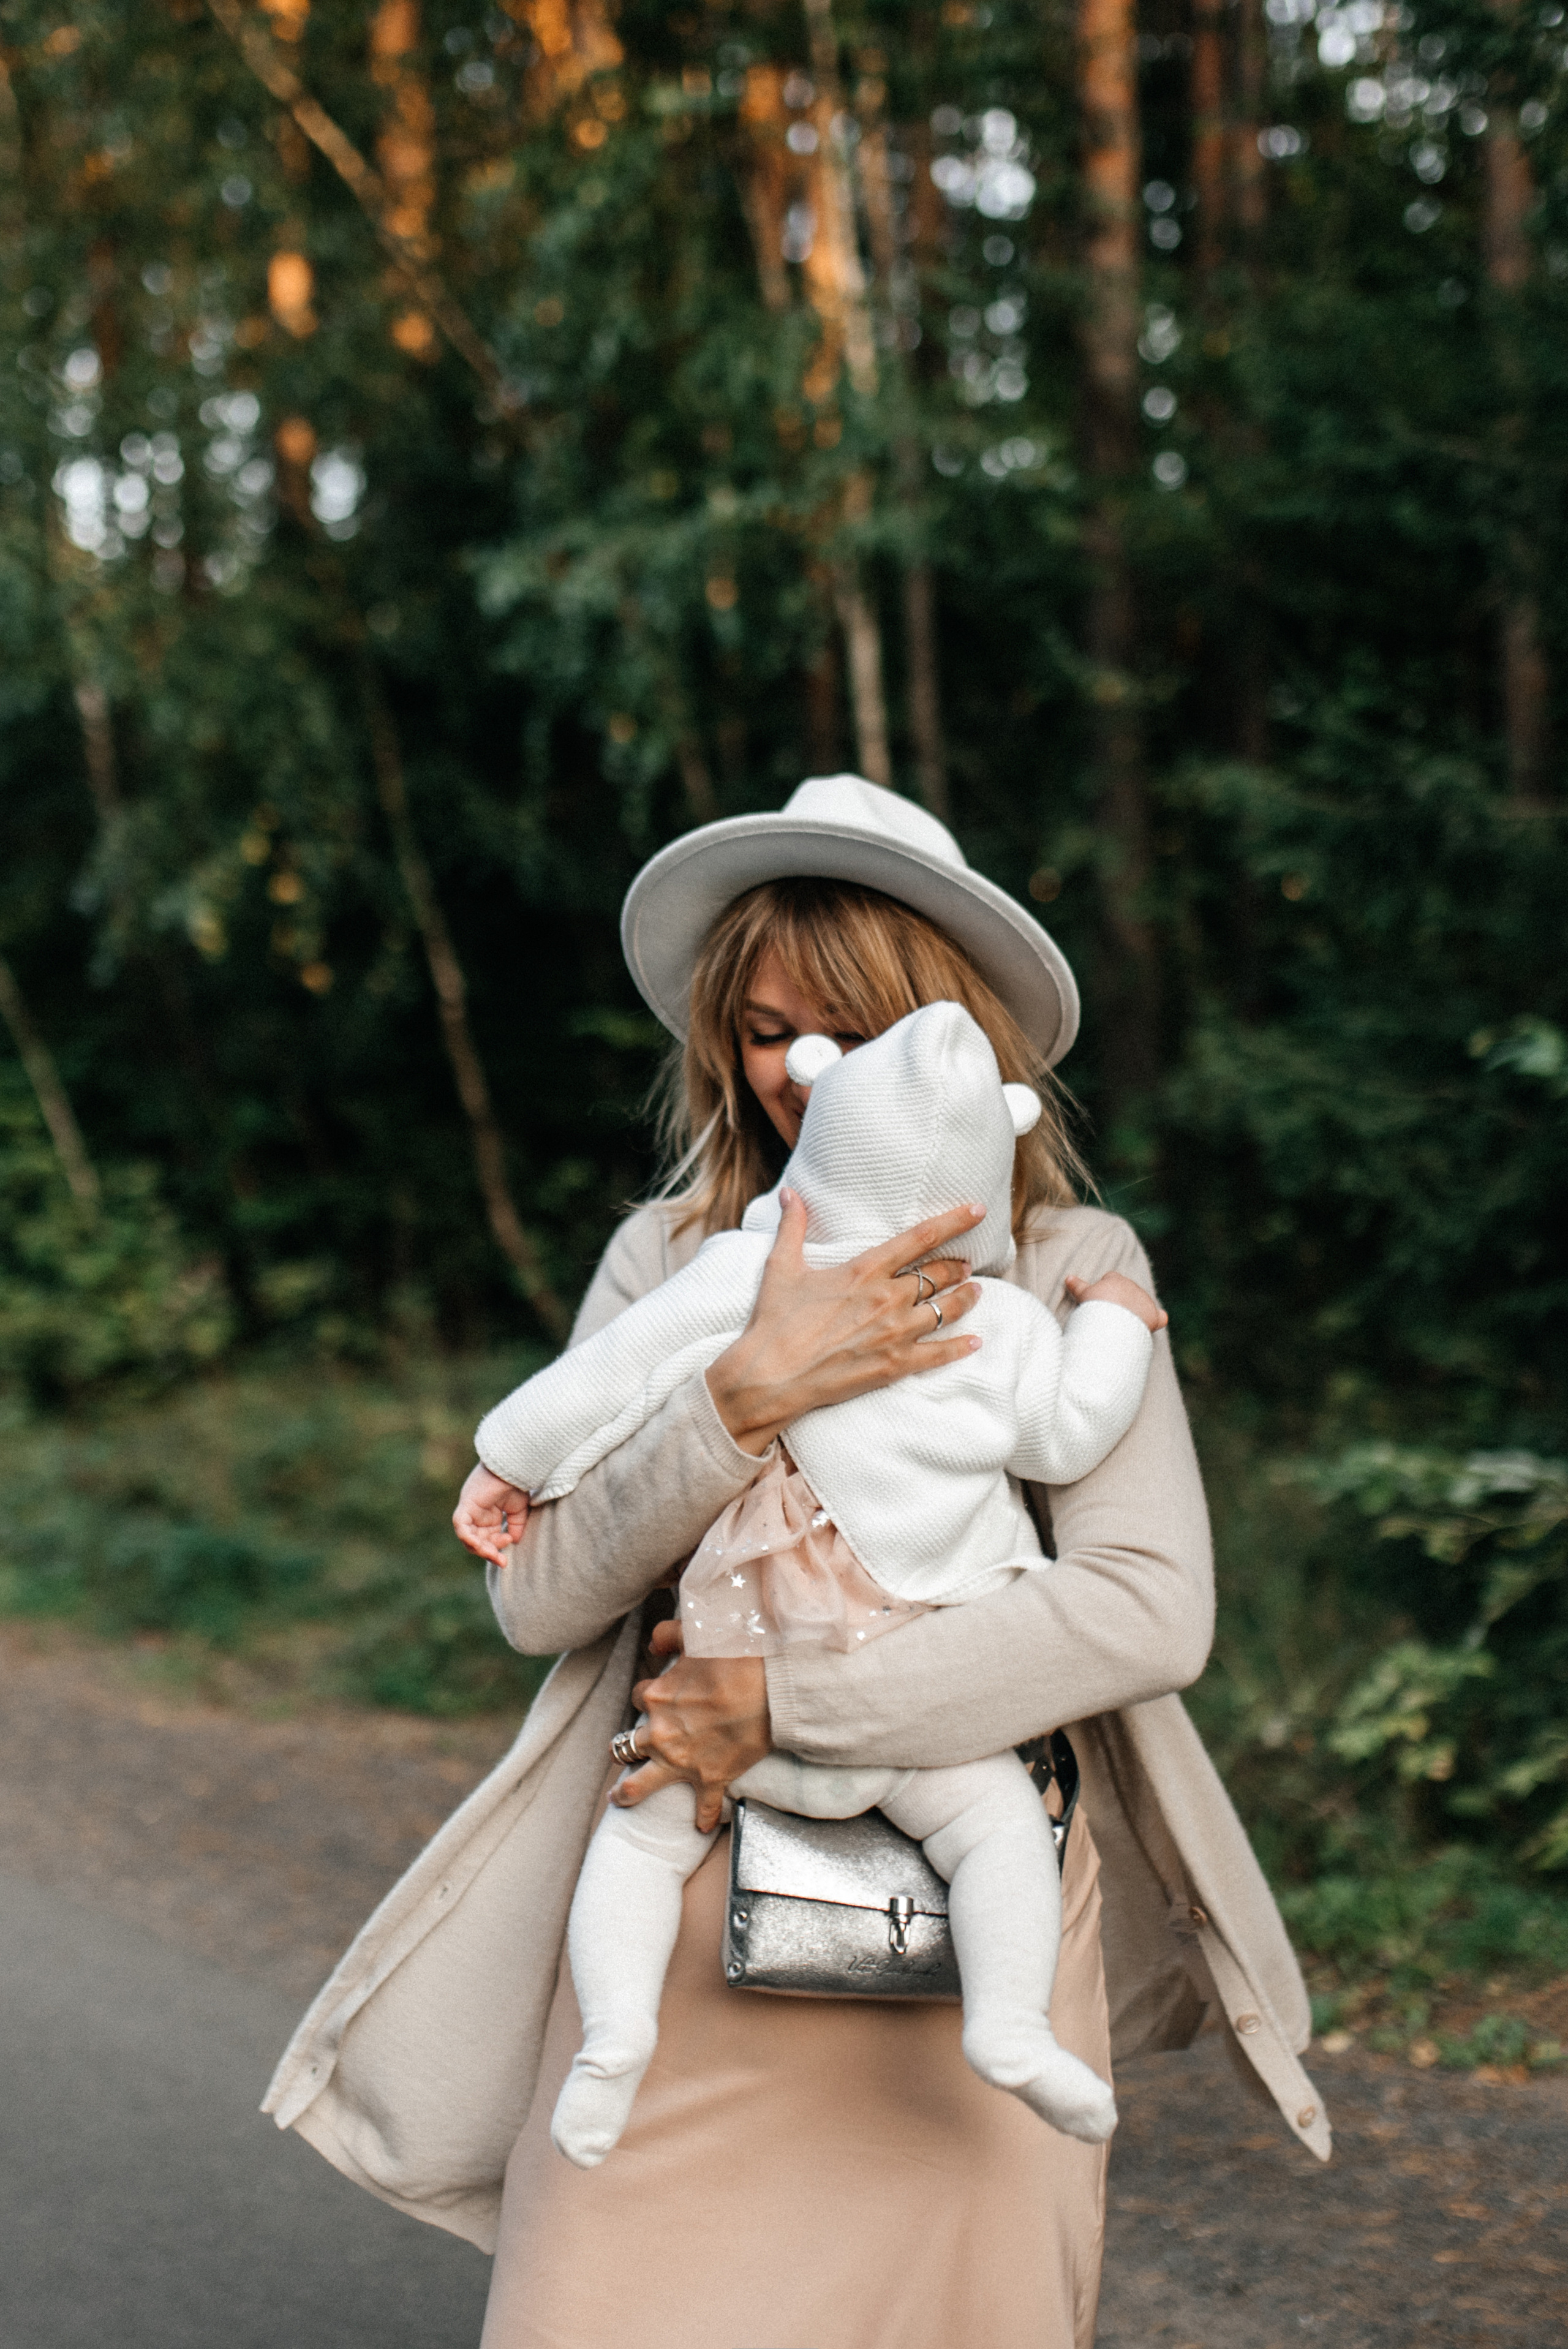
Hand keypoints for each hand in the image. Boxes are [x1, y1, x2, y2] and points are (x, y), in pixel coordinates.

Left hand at [452, 1461, 529, 1568]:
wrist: (513, 1468)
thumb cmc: (515, 1483)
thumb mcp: (519, 1510)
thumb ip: (516, 1526)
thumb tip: (513, 1541)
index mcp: (487, 1517)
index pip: (487, 1540)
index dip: (496, 1550)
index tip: (508, 1553)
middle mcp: (476, 1516)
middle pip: (477, 1542)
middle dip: (489, 1553)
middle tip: (502, 1561)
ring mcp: (469, 1511)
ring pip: (468, 1538)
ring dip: (481, 1549)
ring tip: (494, 1554)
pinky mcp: (465, 1506)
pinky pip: (461, 1527)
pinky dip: (468, 1538)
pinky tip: (479, 1545)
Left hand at [614, 1619, 771, 1833]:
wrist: (771, 1688)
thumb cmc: (736, 1657)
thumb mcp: (695, 1635)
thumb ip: (668, 1635)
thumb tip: (653, 1644)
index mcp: (657, 1697)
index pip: (639, 1697)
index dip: (649, 1696)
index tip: (659, 1697)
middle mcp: (661, 1733)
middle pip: (627, 1745)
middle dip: (624, 1748)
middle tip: (623, 1752)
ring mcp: (682, 1760)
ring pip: (640, 1783)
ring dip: (628, 1792)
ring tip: (620, 1797)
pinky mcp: (710, 1779)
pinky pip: (702, 1806)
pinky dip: (702, 1817)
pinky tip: (701, 1826)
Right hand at [704, 1188, 985, 1453]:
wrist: (771, 1375)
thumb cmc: (775, 1321)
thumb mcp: (781, 1267)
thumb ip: (792, 1226)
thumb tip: (788, 1194)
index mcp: (865, 1270)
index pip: (921, 1238)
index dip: (955, 1221)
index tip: (978, 1211)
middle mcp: (887, 1298)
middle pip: (940, 1275)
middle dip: (958, 1267)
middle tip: (967, 1264)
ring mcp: (895, 1333)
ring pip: (947, 1310)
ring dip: (966, 1299)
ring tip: (976, 1291)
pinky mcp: (895, 1365)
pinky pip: (940, 1353)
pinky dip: (961, 1346)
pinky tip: (976, 1340)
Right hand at [1064, 1270, 1168, 1332]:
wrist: (1111, 1320)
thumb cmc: (1096, 1306)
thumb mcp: (1084, 1294)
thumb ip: (1077, 1286)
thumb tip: (1068, 1277)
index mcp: (1115, 1279)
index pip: (1111, 1278)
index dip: (1105, 1289)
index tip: (1099, 1301)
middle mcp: (1132, 1287)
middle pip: (1127, 1290)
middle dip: (1121, 1300)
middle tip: (1108, 1315)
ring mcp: (1144, 1300)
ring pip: (1142, 1303)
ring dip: (1135, 1311)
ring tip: (1122, 1325)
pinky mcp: (1153, 1315)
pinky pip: (1160, 1316)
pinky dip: (1157, 1319)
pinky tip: (1152, 1325)